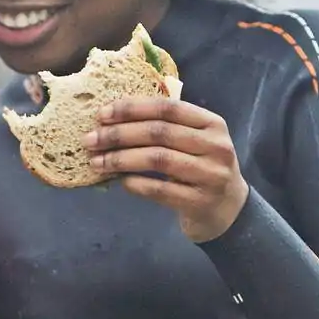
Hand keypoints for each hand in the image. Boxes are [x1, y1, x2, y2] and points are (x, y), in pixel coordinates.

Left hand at [85, 96, 250, 241]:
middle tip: (90, 140)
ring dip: (121, 159)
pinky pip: (160, 190)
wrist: (228, 210)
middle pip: (159, 133)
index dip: (131, 108)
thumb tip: (111, 118)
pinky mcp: (200, 202)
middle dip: (119, 134)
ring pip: (158, 159)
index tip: (101, 115)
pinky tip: (119, 181)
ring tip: (97, 162)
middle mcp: (216, 146)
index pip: (167, 108)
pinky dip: (135, 184)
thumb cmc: (201, 168)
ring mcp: (211, 175)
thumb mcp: (195, 140)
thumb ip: (166, 126)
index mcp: (212, 123)